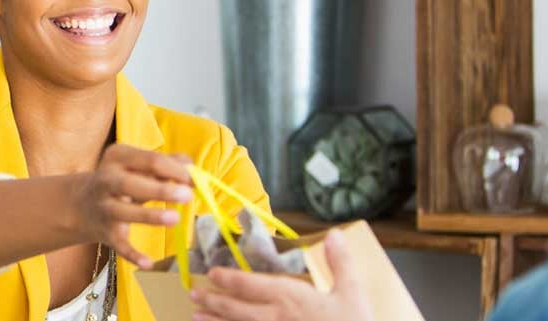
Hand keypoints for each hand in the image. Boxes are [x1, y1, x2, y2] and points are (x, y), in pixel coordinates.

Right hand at [75, 144, 195, 268]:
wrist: (81, 204)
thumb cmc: (123, 182)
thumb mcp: (138, 167)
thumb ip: (167, 164)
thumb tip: (193, 169)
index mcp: (118, 158)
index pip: (151, 160)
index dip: (176, 171)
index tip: (196, 181)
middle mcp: (106, 180)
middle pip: (132, 183)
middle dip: (161, 190)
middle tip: (187, 195)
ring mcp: (104, 207)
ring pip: (125, 212)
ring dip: (149, 216)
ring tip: (175, 219)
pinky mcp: (105, 233)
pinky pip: (119, 245)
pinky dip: (132, 254)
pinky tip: (148, 263)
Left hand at [189, 231, 371, 320]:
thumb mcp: (353, 293)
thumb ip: (340, 263)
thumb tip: (334, 234)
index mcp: (290, 297)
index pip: (249, 285)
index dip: (227, 278)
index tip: (212, 273)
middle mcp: (273, 317)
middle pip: (234, 307)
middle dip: (212, 300)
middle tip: (194, 294)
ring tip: (195, 316)